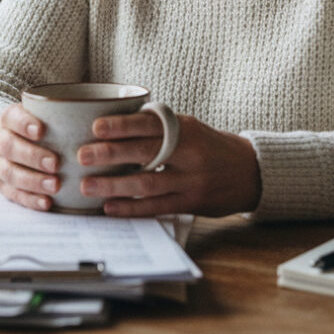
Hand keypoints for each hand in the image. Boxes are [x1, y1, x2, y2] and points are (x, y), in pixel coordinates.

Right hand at [0, 103, 61, 211]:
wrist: (15, 145)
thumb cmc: (41, 128)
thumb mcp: (47, 116)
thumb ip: (62, 115)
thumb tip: (94, 116)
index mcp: (9, 118)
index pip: (11, 117)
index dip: (24, 124)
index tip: (42, 130)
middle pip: (9, 147)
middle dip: (32, 156)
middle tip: (55, 163)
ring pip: (9, 173)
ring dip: (32, 180)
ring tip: (55, 185)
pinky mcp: (1, 185)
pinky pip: (12, 194)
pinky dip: (30, 199)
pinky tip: (47, 202)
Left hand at [77, 112, 261, 216]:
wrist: (250, 171)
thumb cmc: (210, 146)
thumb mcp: (190, 128)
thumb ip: (159, 128)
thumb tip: (115, 126)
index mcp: (186, 129)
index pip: (150, 124)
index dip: (122, 125)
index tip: (96, 127)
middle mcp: (189, 153)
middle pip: (145, 153)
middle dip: (110, 154)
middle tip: (82, 155)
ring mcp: (191, 180)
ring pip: (147, 184)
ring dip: (114, 185)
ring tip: (87, 185)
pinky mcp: (192, 203)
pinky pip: (157, 207)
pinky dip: (132, 208)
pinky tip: (111, 207)